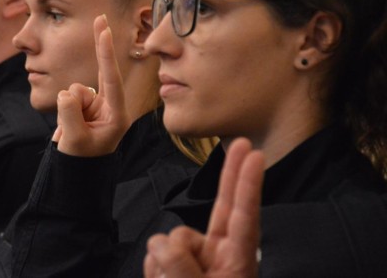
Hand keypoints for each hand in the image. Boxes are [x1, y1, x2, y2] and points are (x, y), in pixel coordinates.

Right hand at [52, 15, 131, 156]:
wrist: (75, 170)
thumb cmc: (81, 159)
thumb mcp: (76, 140)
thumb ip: (70, 114)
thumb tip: (66, 93)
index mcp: (117, 115)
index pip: (111, 79)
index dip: (106, 53)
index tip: (105, 30)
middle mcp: (109, 106)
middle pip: (97, 76)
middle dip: (94, 57)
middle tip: (101, 18)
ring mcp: (96, 104)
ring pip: (74, 90)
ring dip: (67, 108)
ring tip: (73, 129)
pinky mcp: (83, 104)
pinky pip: (67, 95)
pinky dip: (63, 108)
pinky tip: (68, 125)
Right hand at [144, 138, 264, 277]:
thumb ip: (180, 265)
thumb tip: (160, 242)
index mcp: (235, 263)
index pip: (242, 218)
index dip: (248, 185)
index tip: (255, 156)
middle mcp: (218, 255)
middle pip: (223, 206)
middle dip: (230, 174)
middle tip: (242, 143)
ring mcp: (196, 258)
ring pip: (171, 238)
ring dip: (164, 262)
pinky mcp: (173, 264)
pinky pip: (154, 253)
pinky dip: (153, 268)